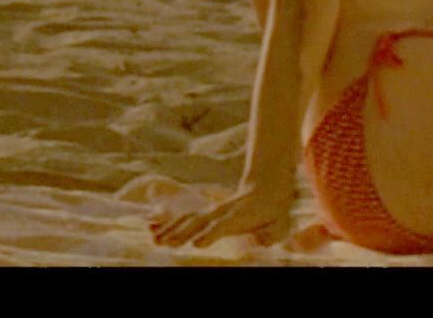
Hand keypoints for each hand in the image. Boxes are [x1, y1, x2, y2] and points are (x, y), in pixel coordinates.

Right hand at [149, 184, 293, 248]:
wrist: (266, 189)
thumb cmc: (275, 213)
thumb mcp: (280, 225)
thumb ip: (271, 235)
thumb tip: (259, 242)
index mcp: (239, 217)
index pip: (221, 225)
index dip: (209, 234)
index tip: (197, 244)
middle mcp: (221, 213)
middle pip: (198, 222)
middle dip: (181, 232)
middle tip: (165, 243)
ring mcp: (211, 212)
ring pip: (188, 219)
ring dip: (170, 228)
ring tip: (154, 238)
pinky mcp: (205, 215)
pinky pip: (184, 219)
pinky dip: (168, 223)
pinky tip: (152, 229)